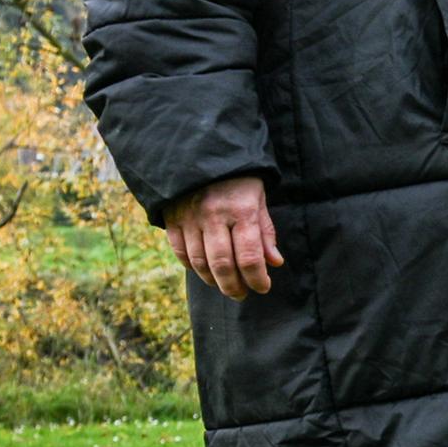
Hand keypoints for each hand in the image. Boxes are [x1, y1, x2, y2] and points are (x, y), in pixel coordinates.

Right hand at [165, 175, 281, 299]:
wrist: (201, 151)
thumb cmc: (238, 178)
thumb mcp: (258, 198)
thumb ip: (265, 231)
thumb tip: (274, 262)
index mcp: (241, 211)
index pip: (249, 257)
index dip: (257, 278)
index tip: (263, 288)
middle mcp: (214, 216)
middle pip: (222, 265)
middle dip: (234, 286)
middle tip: (242, 295)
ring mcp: (190, 218)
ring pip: (199, 262)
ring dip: (213, 280)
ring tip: (225, 286)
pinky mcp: (173, 218)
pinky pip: (180, 251)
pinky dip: (191, 266)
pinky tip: (203, 271)